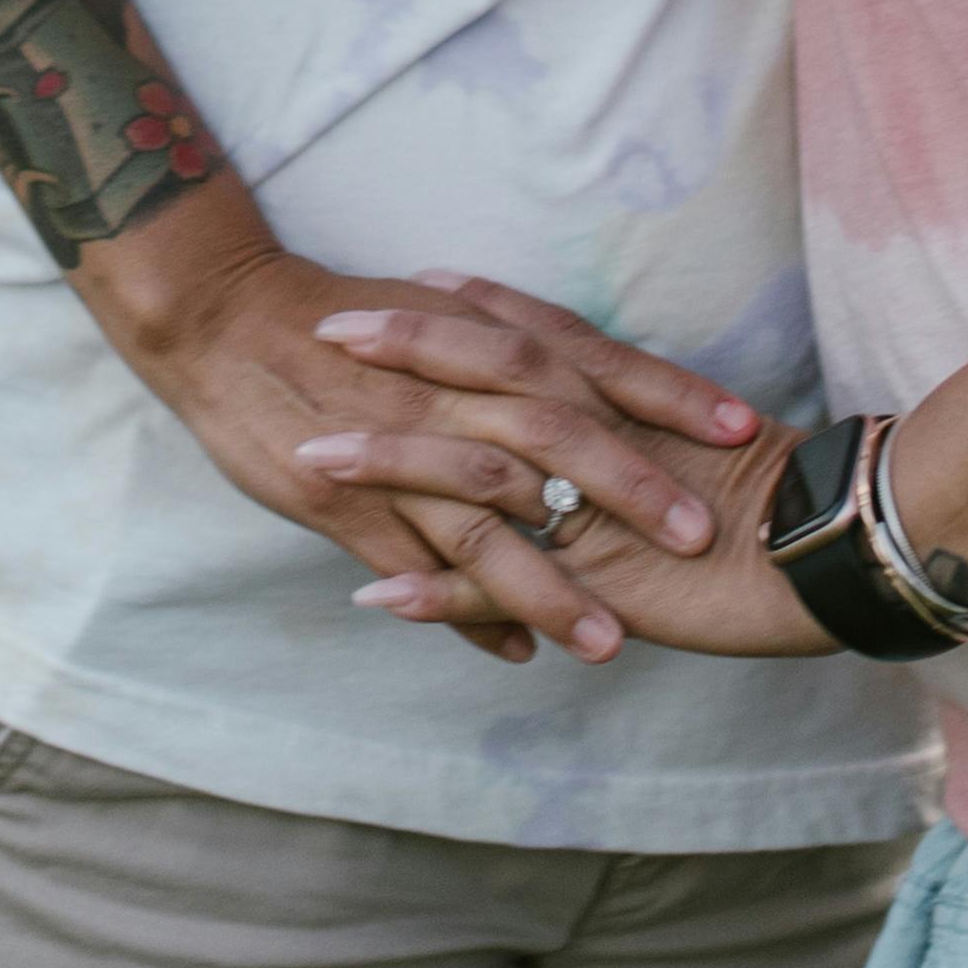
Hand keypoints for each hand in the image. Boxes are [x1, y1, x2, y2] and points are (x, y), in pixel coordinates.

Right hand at [71, 205, 767, 665]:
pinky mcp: (342, 501)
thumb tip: (589, 392)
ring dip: (551, 587)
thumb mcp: (436, 313)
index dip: (667, 393)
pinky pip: (414, 567)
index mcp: (479, 340)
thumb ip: (509, 353)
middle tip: (700, 539)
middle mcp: (447, 392)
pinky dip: (464, 614)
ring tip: (611, 644)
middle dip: (629, 491)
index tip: (742, 425)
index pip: (591, 362)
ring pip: (486, 524)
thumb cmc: (340, 316)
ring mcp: (393, 451)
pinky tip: (514, 654)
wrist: (225, 317)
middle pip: (553, 442)